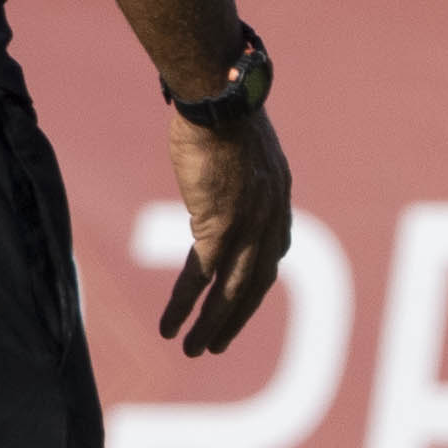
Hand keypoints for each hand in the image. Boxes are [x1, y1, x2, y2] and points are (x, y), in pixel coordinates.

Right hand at [156, 105, 291, 352]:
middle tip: (216, 345)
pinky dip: (186, 306)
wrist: (221, 97)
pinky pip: (201, 279)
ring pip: (232, 292)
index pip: (273, 253)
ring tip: (192, 350)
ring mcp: (248, 228)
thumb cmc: (225, 108)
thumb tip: (222, 160)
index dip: (256, 281)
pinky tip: (170, 326)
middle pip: (256, 284)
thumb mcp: (244, 142)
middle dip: (236, 318)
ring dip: (212, 325)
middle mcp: (270, 220)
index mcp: (278, 198)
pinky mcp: (219, 229)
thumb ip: (239, 167)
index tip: (242, 299)